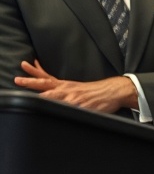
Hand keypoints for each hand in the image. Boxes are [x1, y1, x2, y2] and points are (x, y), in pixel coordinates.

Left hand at [14, 60, 137, 112]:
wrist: (115, 91)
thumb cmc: (98, 91)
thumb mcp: (79, 88)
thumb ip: (66, 91)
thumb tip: (56, 92)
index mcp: (67, 85)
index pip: (47, 77)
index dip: (35, 72)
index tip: (25, 65)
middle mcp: (68, 90)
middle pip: (46, 85)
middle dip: (31, 82)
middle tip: (18, 79)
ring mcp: (73, 99)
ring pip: (52, 97)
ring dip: (41, 96)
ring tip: (31, 90)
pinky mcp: (80, 107)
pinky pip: (65, 109)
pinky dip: (57, 109)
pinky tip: (52, 109)